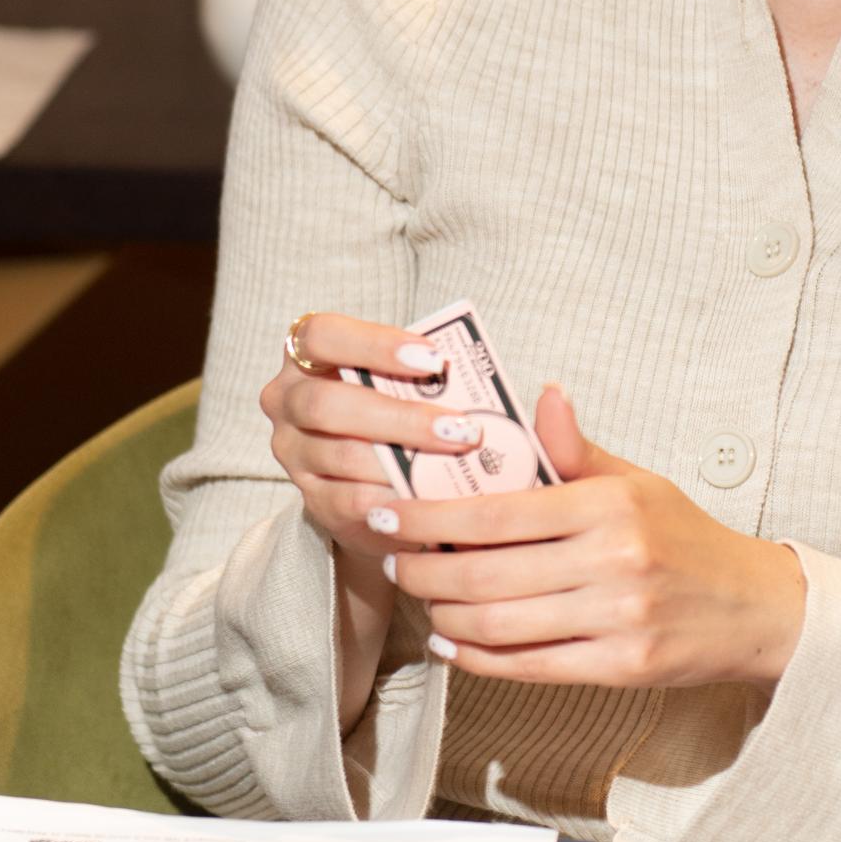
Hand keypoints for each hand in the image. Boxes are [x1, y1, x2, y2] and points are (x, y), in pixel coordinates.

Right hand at [260, 311, 495, 729]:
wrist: (392, 485)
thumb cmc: (415, 418)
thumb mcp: (431, 388)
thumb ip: (472, 387)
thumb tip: (552, 396)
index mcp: (309, 355)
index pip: (323, 335)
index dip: (374, 345)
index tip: (434, 360)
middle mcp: (287, 400)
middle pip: (327, 403)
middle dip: (397, 417)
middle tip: (461, 430)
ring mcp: (295, 455)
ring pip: (340, 457)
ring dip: (402, 462)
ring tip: (457, 467)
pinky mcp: (313, 505)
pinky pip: (349, 506)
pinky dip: (395, 504)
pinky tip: (436, 505)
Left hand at [381, 386, 806, 689]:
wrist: (754, 607)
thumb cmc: (685, 538)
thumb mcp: (638, 482)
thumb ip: (577, 449)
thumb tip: (542, 396)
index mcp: (610, 506)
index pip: (497, 513)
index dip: (429, 517)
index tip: (387, 512)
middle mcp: (613, 562)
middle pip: (487, 574)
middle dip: (424, 571)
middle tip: (392, 560)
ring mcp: (617, 620)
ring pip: (499, 624)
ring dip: (443, 615)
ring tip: (420, 598)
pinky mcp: (619, 668)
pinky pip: (527, 666)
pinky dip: (477, 658)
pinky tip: (451, 643)